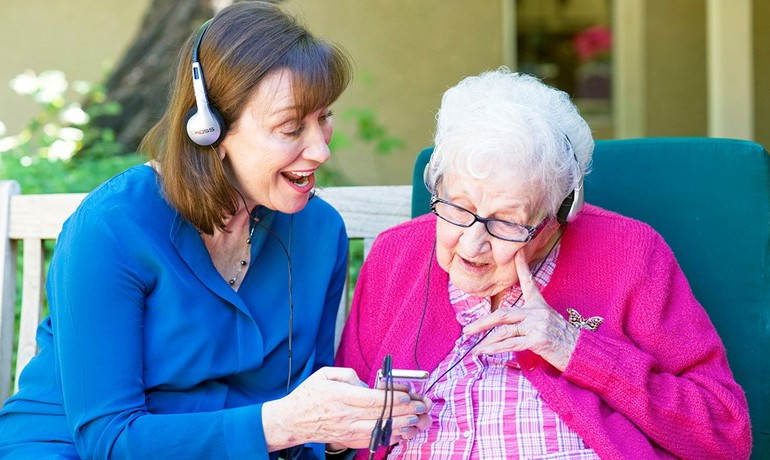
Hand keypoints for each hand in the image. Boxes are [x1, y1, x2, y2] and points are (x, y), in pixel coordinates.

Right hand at [262, 367, 431, 451]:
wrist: (291, 420)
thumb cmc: (308, 395)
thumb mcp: (325, 374)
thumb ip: (348, 374)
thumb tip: (367, 383)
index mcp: (341, 396)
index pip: (373, 399)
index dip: (393, 397)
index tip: (408, 394)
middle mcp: (345, 415)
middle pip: (381, 415)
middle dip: (404, 411)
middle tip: (420, 406)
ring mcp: (347, 430)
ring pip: (379, 430)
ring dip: (401, 426)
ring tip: (416, 420)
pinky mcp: (347, 439)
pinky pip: (372, 439)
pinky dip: (389, 437)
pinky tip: (402, 432)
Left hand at [462, 251, 578, 370]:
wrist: (582, 353)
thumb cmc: (564, 340)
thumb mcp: (548, 323)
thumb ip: (529, 320)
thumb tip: (506, 326)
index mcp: (540, 305)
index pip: (529, 283)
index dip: (522, 266)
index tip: (517, 251)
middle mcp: (537, 312)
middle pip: (503, 313)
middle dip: (482, 323)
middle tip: (467, 329)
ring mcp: (537, 325)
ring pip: (504, 331)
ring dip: (487, 341)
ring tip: (474, 348)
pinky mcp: (538, 340)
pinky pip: (511, 344)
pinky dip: (496, 349)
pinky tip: (485, 352)